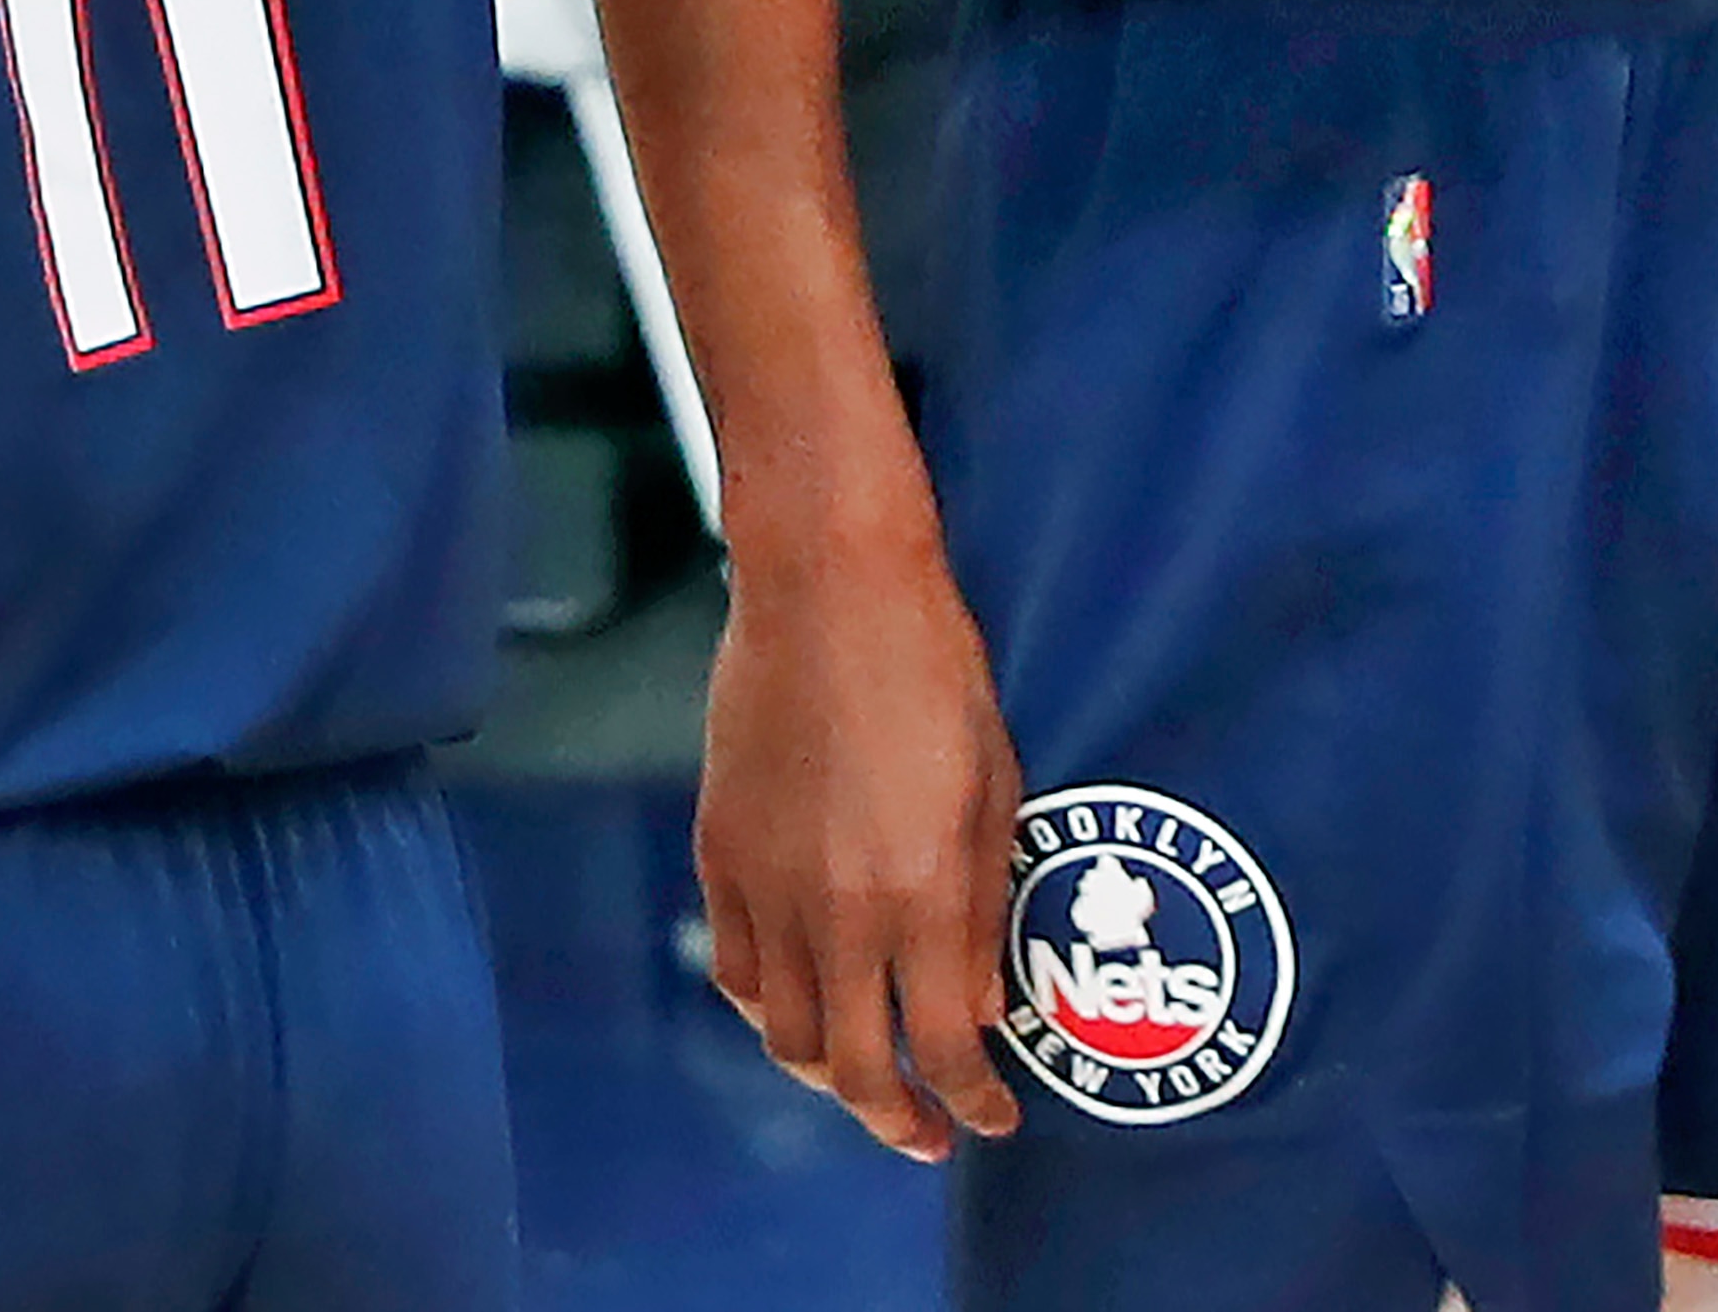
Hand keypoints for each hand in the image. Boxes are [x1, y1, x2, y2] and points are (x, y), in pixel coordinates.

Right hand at [695, 531, 1024, 1162]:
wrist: (828, 586)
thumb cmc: (934, 667)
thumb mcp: (998, 784)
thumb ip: (987, 907)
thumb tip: (982, 1006)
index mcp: (921, 893)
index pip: (945, 1048)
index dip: (974, 1104)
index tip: (994, 1120)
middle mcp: (838, 910)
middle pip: (856, 1070)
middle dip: (898, 1120)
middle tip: (927, 1133)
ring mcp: (767, 885)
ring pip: (782, 1035)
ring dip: (827, 1076)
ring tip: (862, 1077)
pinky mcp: (719, 852)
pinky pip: (733, 968)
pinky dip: (765, 1008)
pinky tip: (797, 1005)